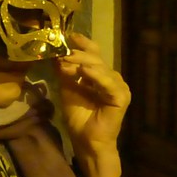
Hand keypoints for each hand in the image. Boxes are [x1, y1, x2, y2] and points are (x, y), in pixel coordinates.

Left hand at [54, 33, 130, 176]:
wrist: (86, 140)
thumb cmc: (79, 116)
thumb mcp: (67, 88)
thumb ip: (64, 72)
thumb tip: (54, 53)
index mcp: (100, 75)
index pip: (93, 53)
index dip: (82, 43)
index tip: (68, 35)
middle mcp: (111, 77)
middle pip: (95, 58)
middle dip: (77, 53)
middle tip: (61, 51)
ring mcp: (118, 87)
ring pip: (101, 68)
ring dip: (82, 62)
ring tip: (66, 60)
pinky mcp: (121, 98)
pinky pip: (108, 83)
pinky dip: (96, 75)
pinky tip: (84, 70)